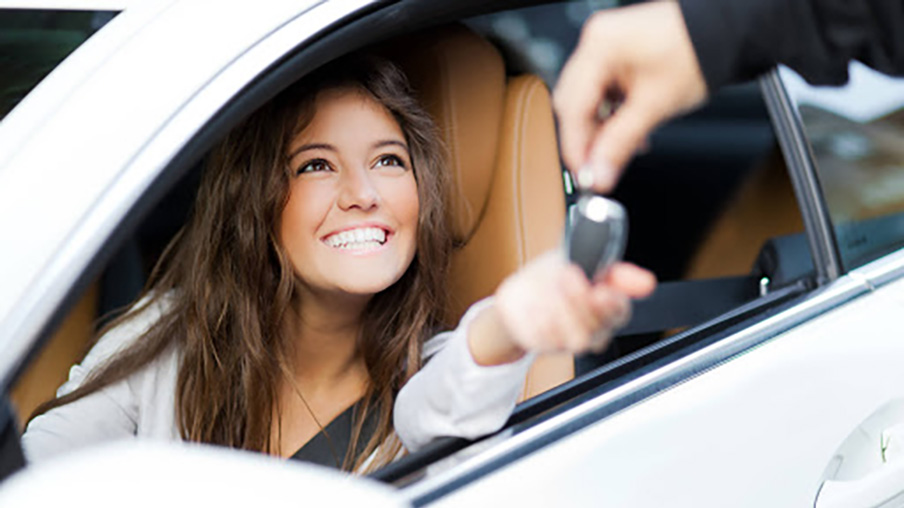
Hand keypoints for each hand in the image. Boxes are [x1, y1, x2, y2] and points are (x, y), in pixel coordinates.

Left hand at [468, 252, 655, 364]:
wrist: (521, 293)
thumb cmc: (556, 276)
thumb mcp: (582, 260)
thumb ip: (615, 272)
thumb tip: (647, 283)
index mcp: (608, 307)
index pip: (621, 312)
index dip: (612, 303)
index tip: (600, 289)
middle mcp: (593, 328)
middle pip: (598, 328)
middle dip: (581, 300)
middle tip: (567, 275)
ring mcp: (569, 340)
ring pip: (578, 339)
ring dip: (562, 310)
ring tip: (549, 290)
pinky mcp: (545, 345)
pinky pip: (547, 339)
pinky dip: (539, 317)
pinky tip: (534, 304)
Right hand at [553, 1, 707, 191]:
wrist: (725, 32)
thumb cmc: (698, 52)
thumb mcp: (655, 106)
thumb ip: (620, 144)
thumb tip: (599, 174)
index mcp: (600, 46)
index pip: (572, 107)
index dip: (576, 147)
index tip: (584, 175)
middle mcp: (596, 42)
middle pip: (574, 104)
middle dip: (586, 140)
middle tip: (598, 170)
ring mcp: (605, 46)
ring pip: (586, 100)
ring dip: (599, 129)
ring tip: (617, 153)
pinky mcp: (616, 54)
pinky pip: (601, 91)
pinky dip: (610, 115)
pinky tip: (624, 132)